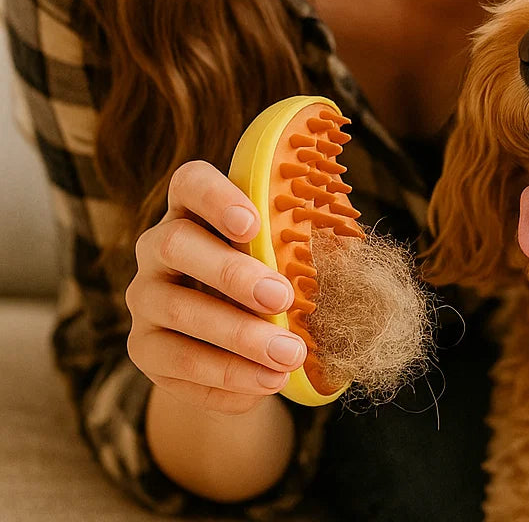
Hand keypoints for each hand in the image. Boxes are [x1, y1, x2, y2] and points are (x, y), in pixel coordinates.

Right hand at [126, 160, 306, 415]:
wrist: (230, 341)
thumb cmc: (269, 278)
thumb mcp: (282, 255)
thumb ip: (298, 247)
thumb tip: (348, 254)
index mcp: (193, 208)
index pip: (190, 183)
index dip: (216, 197)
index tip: (254, 224)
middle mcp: (157, 246)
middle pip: (177, 244)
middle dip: (232, 273)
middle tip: (283, 298)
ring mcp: (144, 297)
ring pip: (178, 310)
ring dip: (238, 336)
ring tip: (290, 356)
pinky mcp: (143, 348)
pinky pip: (177, 364)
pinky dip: (227, 378)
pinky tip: (267, 383)